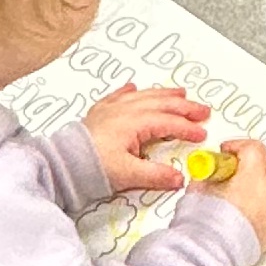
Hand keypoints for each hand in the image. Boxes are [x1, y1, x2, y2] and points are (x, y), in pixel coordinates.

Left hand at [83, 81, 211, 192]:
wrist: (62, 164)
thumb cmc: (92, 167)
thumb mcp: (128, 175)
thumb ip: (156, 175)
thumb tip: (179, 179)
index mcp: (134, 123)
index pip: (168, 123)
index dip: (187, 128)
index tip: (202, 134)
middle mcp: (125, 110)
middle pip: (161, 103)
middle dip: (184, 106)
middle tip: (203, 110)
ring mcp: (111, 109)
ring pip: (143, 95)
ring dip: (164, 94)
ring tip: (180, 93)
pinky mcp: (99, 114)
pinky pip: (118, 95)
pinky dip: (129, 90)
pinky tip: (133, 87)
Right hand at [213, 135, 265, 254]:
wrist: (211, 255)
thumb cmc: (204, 224)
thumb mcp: (198, 190)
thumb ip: (207, 175)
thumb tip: (209, 171)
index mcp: (252, 178)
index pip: (255, 149)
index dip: (239, 146)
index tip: (227, 151)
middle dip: (259, 162)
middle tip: (240, 168)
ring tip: (247, 192)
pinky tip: (251, 212)